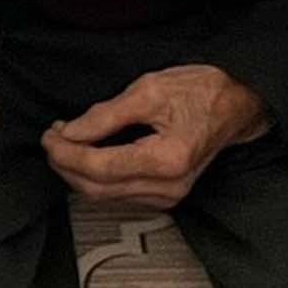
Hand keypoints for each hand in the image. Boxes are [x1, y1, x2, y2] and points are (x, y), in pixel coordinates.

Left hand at [39, 65, 266, 206]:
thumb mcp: (150, 89)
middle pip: (97, 189)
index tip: (50, 135)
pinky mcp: (165, 197)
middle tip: (52, 138)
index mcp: (167, 159)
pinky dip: (96, 177)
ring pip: (104, 196)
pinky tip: (89, 155)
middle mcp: (169, 186)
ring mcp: (168, 196)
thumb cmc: (202, 93)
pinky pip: (118, 195)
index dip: (66, 153)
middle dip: (65, 165)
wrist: (236, 106)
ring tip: (66, 142)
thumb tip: (70, 132)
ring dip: (77, 172)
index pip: (99, 167)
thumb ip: (106, 114)